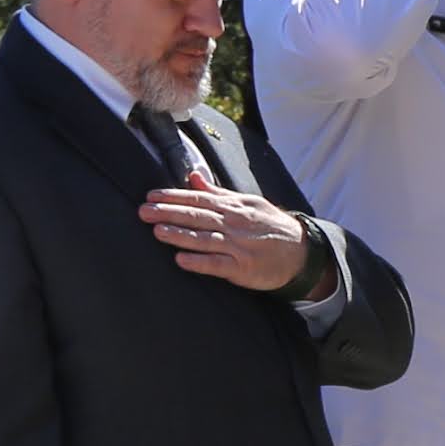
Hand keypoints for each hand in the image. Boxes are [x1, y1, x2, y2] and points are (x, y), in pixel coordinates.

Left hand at [147, 183, 308, 291]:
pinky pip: (217, 264)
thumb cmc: (270, 226)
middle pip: (197, 216)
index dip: (173, 197)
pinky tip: (181, 260)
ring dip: (179, 235)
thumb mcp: (247, 202)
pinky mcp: (242, 268)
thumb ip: (218, 192)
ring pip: (204, 238)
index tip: (151, 196)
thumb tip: (193, 177)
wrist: (301, 251)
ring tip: (157, 231)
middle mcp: (234, 224)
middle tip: (143, 211)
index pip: (199, 199)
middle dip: (168, 213)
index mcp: (233, 207)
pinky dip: (199, 262)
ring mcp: (238, 246)